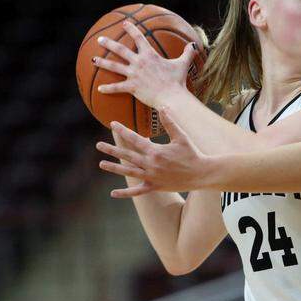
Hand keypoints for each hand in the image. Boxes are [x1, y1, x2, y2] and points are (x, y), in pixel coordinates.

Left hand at [92, 20, 199, 108]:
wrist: (172, 97)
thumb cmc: (177, 81)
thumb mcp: (182, 64)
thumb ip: (187, 53)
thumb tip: (194, 45)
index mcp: (149, 55)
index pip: (138, 38)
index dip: (131, 29)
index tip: (124, 23)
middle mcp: (139, 62)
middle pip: (120, 50)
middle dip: (109, 44)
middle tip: (100, 40)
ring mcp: (134, 74)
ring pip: (114, 66)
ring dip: (102, 63)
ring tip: (93, 60)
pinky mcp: (132, 87)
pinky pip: (117, 87)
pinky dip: (108, 88)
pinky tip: (99, 89)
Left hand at [96, 114, 211, 195]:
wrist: (201, 174)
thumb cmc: (192, 153)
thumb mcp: (181, 136)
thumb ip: (170, 122)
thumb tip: (162, 107)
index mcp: (156, 151)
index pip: (135, 139)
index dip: (122, 131)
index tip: (113, 124)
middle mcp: (151, 164)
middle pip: (127, 155)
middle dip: (112, 149)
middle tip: (99, 145)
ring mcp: (152, 177)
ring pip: (129, 172)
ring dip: (114, 168)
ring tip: (101, 164)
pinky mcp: (155, 187)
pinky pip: (137, 191)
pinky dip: (125, 193)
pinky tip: (113, 193)